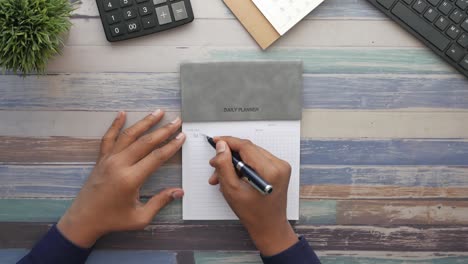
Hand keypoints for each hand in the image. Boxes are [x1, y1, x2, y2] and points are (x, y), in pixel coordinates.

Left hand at [57, 110, 184, 247]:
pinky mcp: (101, 159)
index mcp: (131, 179)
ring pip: (129, 135)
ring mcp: (109, 159)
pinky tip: (122, 113)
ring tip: (158, 112)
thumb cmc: (113, 220)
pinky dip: (115, 124)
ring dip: (145, 122)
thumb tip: (180, 191)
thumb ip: (160, 202)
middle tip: (176, 121)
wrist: (83, 220)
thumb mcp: (140, 218)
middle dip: (163, 130)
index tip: (182, 137)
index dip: (171, 146)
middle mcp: (120, 164)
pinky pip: (108, 138)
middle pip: (145, 142)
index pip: (156, 157)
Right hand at [208, 137, 297, 255]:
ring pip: (252, 154)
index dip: (228, 142)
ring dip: (235, 162)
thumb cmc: (253, 214)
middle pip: (249, 149)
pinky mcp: (279, 169)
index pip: (246, 146)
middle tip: (214, 165)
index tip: (216, 141)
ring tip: (221, 176)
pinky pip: (257, 160)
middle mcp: (279, 165)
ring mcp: (281, 167)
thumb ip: (224, 165)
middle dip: (229, 156)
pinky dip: (244, 166)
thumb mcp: (232, 190)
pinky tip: (234, 176)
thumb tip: (221, 146)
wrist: (269, 227)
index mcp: (270, 171)